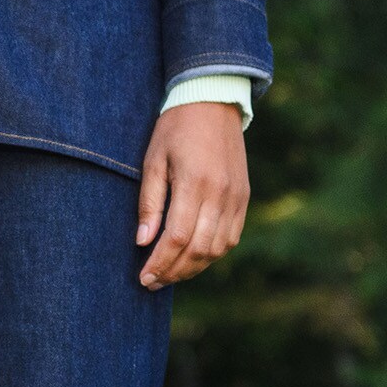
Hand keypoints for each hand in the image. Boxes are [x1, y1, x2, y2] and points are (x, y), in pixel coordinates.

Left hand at [136, 101, 249, 289]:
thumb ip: (149, 202)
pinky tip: (193, 258)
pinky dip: (212, 253)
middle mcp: (221, 195)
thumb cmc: (174, 130)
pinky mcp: (244, 199)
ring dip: (194, 267)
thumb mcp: (152, 160)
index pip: (178, 237)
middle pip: (200, 249)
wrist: (212, 104)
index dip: (160, 262)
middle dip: (174, 271)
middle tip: (152, 282)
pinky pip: (231, 237)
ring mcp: (237, 199)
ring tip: (169, 274)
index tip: (144, 277)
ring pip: (218, 248)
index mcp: (195, 184)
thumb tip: (143, 241)